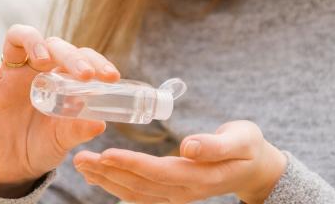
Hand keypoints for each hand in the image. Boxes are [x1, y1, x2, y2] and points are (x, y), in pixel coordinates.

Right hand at [0, 24, 120, 196]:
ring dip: (32, 41)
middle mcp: (38, 67)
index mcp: (62, 74)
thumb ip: (78, 130)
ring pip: (16, 36)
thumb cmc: (45, 144)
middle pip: (52, 43)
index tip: (111, 78)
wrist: (15, 167)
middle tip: (85, 75)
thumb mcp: (64, 139)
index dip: (96, 60)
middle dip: (70, 54)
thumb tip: (100, 123)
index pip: (80, 54)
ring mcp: (11, 73)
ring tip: (42, 61)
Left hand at [72, 120, 286, 203]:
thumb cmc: (248, 147)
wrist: (254, 168)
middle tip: (80, 159)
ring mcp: (177, 196)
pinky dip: (117, 185)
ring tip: (83, 166)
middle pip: (139, 185)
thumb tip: (187, 146)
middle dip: (108, 173)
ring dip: (107, 180)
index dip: (131, 165)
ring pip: (135, 192)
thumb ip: (215, 144)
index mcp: (199, 176)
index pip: (158, 172)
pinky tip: (101, 176)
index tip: (106, 154)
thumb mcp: (241, 139)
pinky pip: (140, 194)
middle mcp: (184, 191)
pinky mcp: (172, 193)